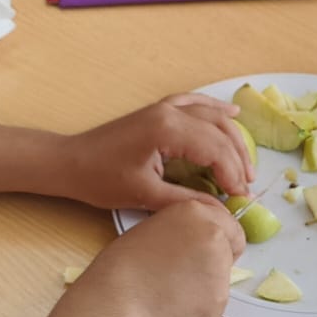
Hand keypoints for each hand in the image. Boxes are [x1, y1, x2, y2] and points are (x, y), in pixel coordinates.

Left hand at [64, 94, 252, 210]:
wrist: (71, 162)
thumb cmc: (101, 179)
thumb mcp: (145, 195)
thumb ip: (186, 202)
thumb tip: (220, 212)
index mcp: (167, 129)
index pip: (214, 150)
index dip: (232, 175)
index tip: (239, 199)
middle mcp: (170, 111)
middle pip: (218, 132)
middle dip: (236, 160)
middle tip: (245, 188)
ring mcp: (164, 107)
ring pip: (212, 117)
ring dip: (231, 140)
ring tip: (245, 167)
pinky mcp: (158, 110)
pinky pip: (195, 104)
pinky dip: (215, 110)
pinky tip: (232, 114)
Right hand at [80, 198, 244, 316]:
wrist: (116, 302)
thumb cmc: (121, 266)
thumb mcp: (152, 229)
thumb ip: (182, 230)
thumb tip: (194, 244)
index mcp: (195, 211)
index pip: (229, 222)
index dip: (220, 236)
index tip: (209, 247)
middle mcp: (214, 236)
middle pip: (231, 248)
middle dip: (217, 258)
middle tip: (187, 271)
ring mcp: (220, 270)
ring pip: (223, 277)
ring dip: (205, 283)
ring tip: (170, 289)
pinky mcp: (219, 301)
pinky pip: (214, 302)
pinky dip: (199, 306)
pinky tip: (172, 305)